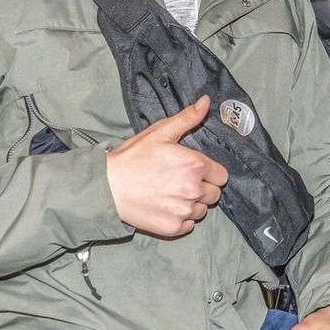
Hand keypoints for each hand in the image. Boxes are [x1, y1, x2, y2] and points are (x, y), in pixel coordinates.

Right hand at [104, 96, 227, 236]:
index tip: (195, 171)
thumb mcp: (160, 132)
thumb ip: (188, 118)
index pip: (222, 176)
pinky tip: (165, 207)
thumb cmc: (132, 158)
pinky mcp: (173, 227)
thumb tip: (206, 102)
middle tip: (180, 182)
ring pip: (202, 210)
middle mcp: (194, 190)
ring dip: (192, 204)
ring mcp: (184, 211)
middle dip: (202, 188)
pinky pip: (189, 225)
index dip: (209, 172)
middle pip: (214, 194)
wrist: (107, 187)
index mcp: (195, 165)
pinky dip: (180, 218)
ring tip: (171, 194)